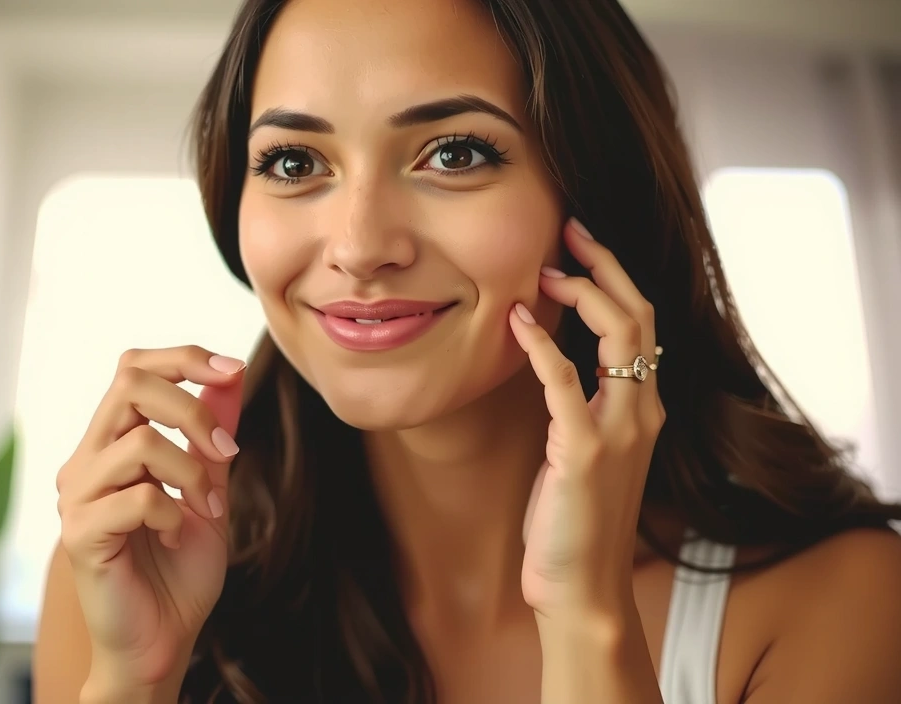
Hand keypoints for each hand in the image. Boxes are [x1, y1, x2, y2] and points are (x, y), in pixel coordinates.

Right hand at [55, 345, 244, 690]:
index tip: (234, 370)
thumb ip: (213, 436)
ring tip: (210, 510)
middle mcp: (87, 460)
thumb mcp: (209, 489)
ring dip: (193, 472)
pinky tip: (178, 536)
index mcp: (112, 443)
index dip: (184, 358)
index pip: (132, 369)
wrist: (163, 638)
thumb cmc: (180, 567)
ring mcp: (79, 495)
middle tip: (228, 453)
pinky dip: (174, 512)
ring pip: (140, 441)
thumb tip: (232, 375)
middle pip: (130, 384)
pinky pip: (138, 497)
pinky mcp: (82, 533)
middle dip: (194, 409)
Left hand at [513, 219, 664, 615]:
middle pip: (640, 315)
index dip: (614, 279)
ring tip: (547, 270)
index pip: (643, 324)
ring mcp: (619, 430)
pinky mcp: (584, 451)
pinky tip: (518, 323)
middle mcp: (643, 412)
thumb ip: (582, 405)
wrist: (582, 586)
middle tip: (570, 232)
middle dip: (606, 267)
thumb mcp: (585, 450)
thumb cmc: (576, 519)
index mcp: (644, 409)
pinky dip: (542, 346)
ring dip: (585, 293)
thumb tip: (553, 358)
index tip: (579, 248)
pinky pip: (565, 382)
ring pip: (620, 336)